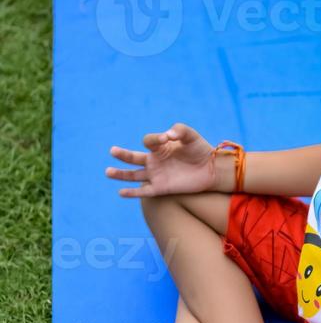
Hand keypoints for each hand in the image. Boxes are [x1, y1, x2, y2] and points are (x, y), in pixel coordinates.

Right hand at [105, 122, 226, 197]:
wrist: (211, 169)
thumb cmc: (200, 150)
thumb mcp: (191, 135)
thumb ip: (179, 130)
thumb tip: (167, 135)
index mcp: (159, 146)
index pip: (148, 141)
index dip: (155, 139)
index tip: (167, 139)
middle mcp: (154, 160)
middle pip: (133, 158)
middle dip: (122, 155)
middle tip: (112, 151)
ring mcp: (156, 175)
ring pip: (133, 175)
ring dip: (120, 174)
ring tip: (108, 172)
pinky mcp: (161, 188)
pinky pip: (144, 191)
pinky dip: (132, 193)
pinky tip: (121, 192)